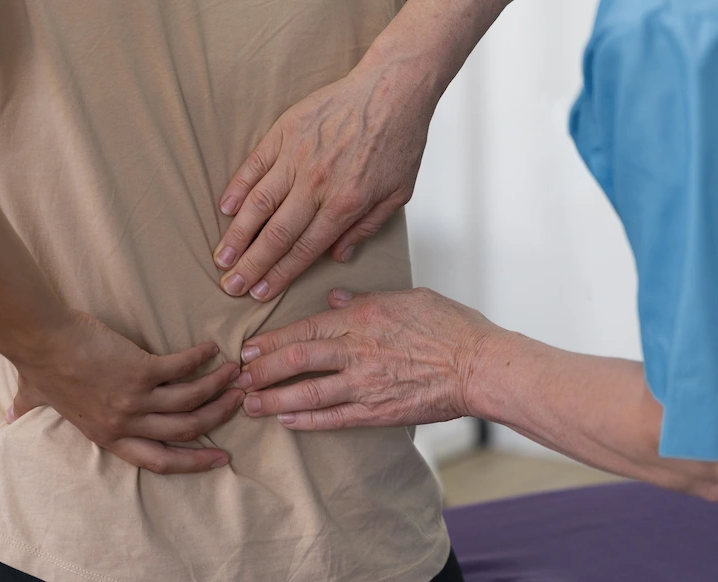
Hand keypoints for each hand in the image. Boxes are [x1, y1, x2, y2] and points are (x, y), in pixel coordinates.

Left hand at [9, 312, 244, 473]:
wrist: (39, 340)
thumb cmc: (37, 365)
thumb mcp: (33, 397)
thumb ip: (29, 408)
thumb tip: (11, 414)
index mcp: (106, 435)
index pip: (158, 460)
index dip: (192, 462)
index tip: (219, 458)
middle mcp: (124, 423)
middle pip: (184, 431)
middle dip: (217, 420)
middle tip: (239, 405)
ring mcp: (134, 398)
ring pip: (190, 402)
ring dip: (217, 388)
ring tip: (235, 374)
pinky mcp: (139, 369)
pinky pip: (181, 368)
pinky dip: (200, 359)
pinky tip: (212, 349)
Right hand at [213, 61, 438, 300]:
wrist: (392, 89)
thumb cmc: (399, 139)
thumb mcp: (398, 194)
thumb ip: (367, 228)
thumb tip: (338, 256)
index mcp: (345, 204)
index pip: (304, 250)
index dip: (279, 275)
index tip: (260, 293)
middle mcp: (317, 184)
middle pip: (275, 235)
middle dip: (251, 265)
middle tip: (231, 287)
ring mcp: (297, 156)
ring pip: (257, 204)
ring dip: (236, 235)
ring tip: (221, 258)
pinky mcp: (285, 132)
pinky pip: (254, 166)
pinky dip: (237, 188)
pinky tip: (224, 209)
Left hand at [234, 288, 498, 428]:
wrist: (480, 366)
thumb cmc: (450, 326)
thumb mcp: (406, 297)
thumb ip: (366, 300)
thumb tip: (335, 300)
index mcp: (362, 318)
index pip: (305, 328)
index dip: (272, 340)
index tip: (249, 347)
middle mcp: (357, 350)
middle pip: (297, 358)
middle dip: (262, 369)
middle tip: (237, 378)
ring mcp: (366, 383)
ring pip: (308, 392)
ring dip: (274, 399)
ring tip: (250, 404)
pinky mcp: (378, 411)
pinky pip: (334, 417)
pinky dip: (307, 420)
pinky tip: (286, 421)